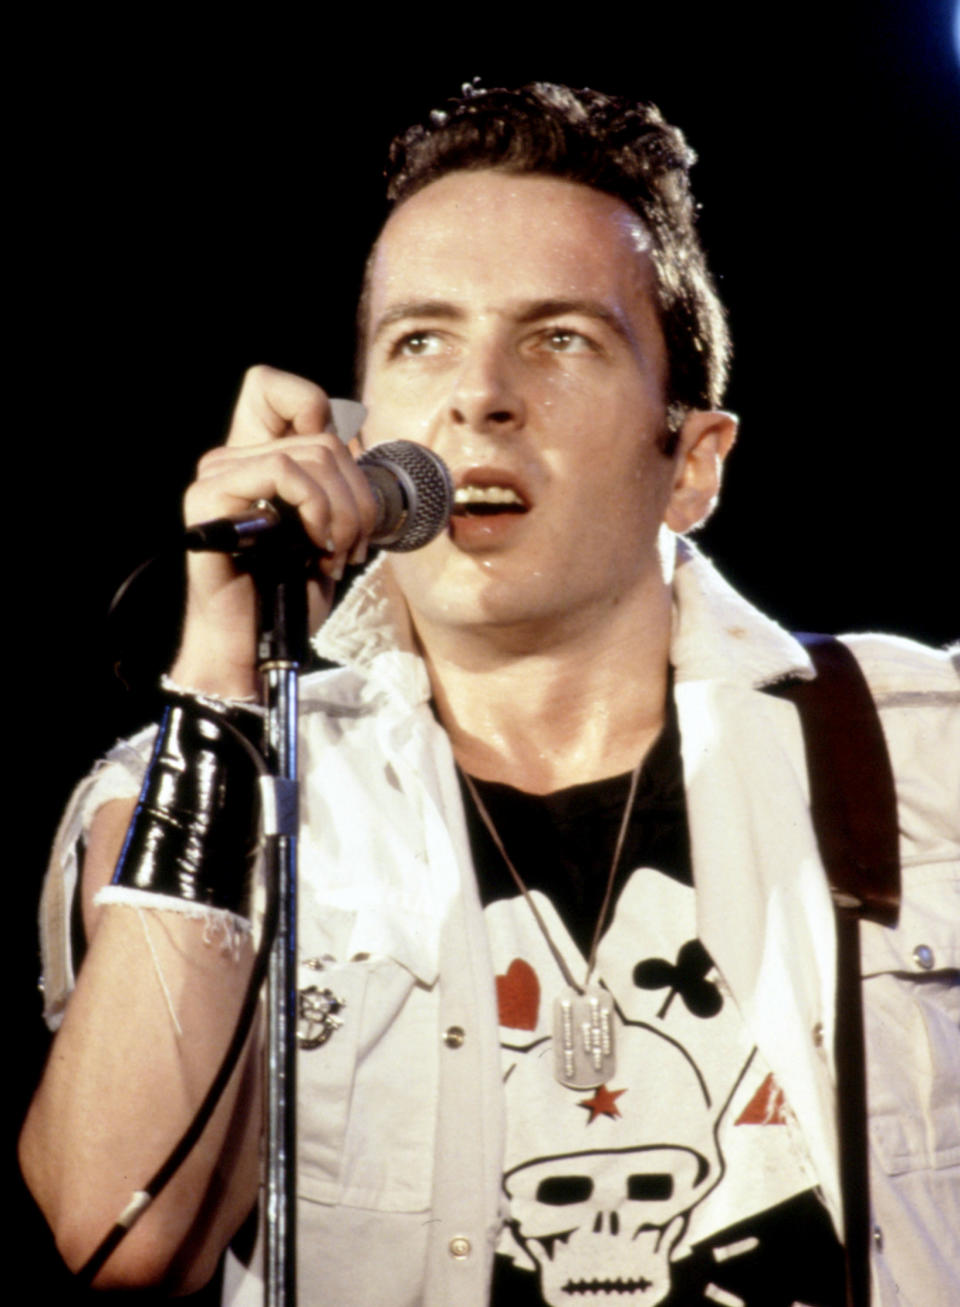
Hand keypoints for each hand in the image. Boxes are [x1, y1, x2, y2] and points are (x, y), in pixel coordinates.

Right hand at [171, 366, 376, 696]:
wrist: (257, 646)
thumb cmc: (288, 593)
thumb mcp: (327, 527)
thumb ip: (332, 481)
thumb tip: (353, 441)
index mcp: (257, 458)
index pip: (272, 386)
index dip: (315, 406)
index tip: (342, 475)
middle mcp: (231, 459)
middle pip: (322, 436)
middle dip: (359, 497)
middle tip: (355, 545)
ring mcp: (216, 477)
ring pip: (310, 456)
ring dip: (344, 513)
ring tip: (337, 553)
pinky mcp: (209, 500)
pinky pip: (280, 472)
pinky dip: (316, 509)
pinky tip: (315, 547)